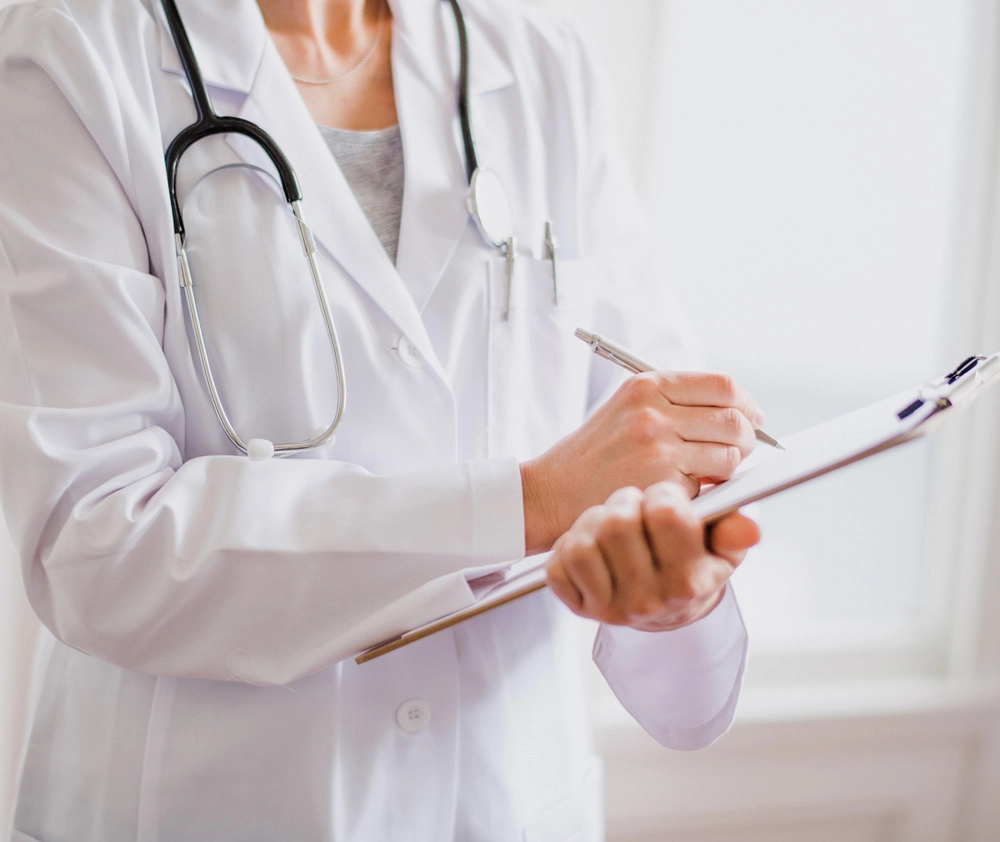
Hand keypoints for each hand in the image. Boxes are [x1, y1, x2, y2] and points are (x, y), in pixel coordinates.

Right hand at [521, 371, 762, 552]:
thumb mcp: (624, 411)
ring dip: (727, 471)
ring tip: (705, 477)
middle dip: (746, 442)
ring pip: (729, 456)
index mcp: (646, 385)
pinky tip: (681, 494)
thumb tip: (739, 414)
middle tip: (736, 456)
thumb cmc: (590, 458)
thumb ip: (673, 404)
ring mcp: (658, 447)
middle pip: (734, 420)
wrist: (547, 494)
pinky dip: (704, 493)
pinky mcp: (661, 482)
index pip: (722, 386)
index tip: (754, 421)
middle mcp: (653, 411)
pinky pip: (709, 486)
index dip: (747, 405)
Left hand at [545, 482, 759, 630]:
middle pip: (618, 522)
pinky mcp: (577, 607)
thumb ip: (734, 532)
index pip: (665, 513)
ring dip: (594, 521)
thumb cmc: (691, 564)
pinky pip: (558, 562)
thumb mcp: (722, 549)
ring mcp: (609, 608)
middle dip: (625, 502)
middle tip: (634, 508)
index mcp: (688, 581)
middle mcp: (648, 601)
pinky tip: (592, 548)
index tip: (666, 500)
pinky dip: (569, 545)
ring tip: (612, 525)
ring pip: (583, 541)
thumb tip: (749, 528)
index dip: (663, 494)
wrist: (661, 610)